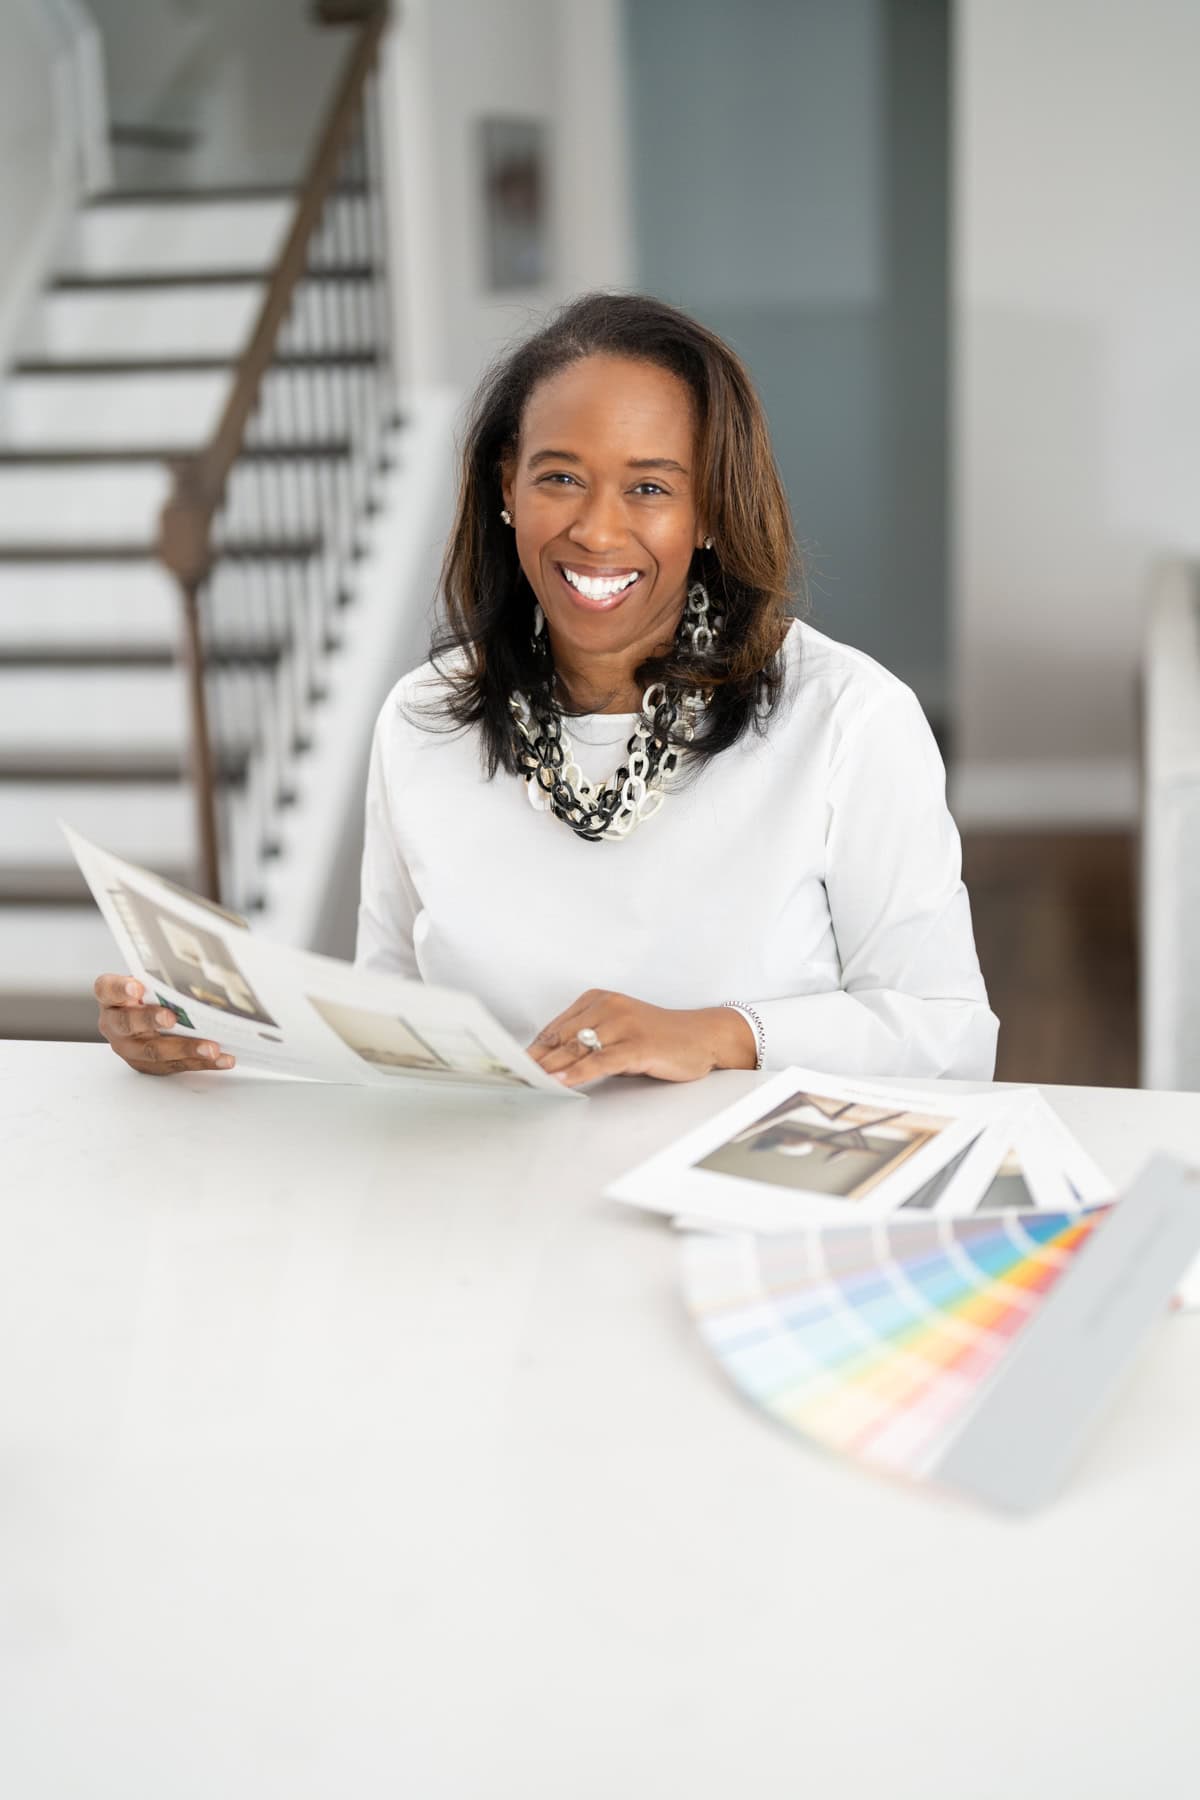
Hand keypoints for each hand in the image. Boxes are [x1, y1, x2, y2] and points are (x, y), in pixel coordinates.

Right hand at [94, 973, 235, 1076]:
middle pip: (129, 1024)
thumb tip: (197, 975)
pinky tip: (223, 1059)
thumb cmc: (146, 994)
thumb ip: (159, 979)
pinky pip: (176, 1065)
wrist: (137, 1018)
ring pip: (155, 1051)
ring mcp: (130, 1049)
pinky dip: (202, 1062)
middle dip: (152, 1020)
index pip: (108, 990)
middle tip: (172, 1018)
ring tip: (211, 1048)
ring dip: (186, 1049)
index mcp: (110, 998)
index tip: (136, 987)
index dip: (120, 989)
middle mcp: (114, 1025)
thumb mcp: (146, 980)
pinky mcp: (148, 1065)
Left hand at [526, 989, 755, 1088]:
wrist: (703, 1037)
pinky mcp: (638, 1044)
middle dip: (534, 1060)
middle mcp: (608, 1007)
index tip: (510, 1064)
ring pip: (577, 1049)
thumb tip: (549, 1061)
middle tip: (510, 1076)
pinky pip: (600, 1060)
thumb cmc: (658, 1037)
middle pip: (561, 1038)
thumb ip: (587, 1041)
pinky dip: (577, 1073)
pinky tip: (560, 1082)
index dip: (533, 1049)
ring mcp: (623, 1024)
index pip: (556, 1027)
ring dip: (549, 1068)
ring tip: (526, 1082)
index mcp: (598, 999)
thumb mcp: (618, 1032)